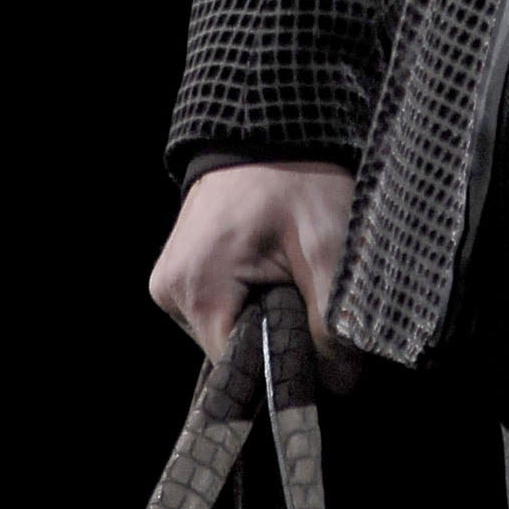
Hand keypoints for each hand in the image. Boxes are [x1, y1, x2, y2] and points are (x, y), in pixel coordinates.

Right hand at [149, 159, 357, 381]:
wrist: (269, 122)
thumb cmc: (298, 177)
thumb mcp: (327, 246)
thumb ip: (332, 322)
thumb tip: (338, 386)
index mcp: (196, 290)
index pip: (239, 370)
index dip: (284, 366)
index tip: (319, 343)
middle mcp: (171, 292)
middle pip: (231, 353)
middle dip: (276, 338)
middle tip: (308, 294)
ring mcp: (170, 280)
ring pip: (227, 331)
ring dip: (264, 316)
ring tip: (290, 273)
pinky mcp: (181, 269)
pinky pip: (219, 306)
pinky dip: (249, 298)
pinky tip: (271, 268)